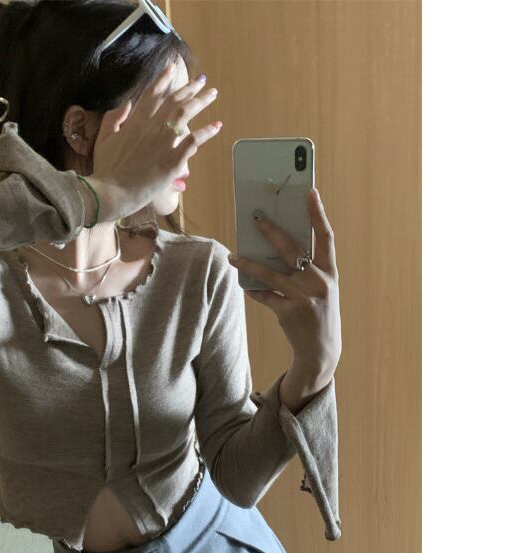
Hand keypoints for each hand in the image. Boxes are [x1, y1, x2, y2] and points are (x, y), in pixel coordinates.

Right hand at [88, 62, 221, 220]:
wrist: (109, 193)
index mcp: (134, 123)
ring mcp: (162, 143)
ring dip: (201, 101)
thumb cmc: (105, 171)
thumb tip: (127, 103)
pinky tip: (217, 125)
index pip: (152, 95)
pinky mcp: (172, 161)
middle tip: (201, 80)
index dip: (163, 79)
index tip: (172, 68)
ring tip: (212, 94)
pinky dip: (206, 132)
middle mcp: (150, 128)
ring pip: (184, 114)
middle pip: (173, 101)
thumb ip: (114, 118)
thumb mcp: (104, 140)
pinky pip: (193, 141)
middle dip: (189, 88)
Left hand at [227, 188, 341, 377]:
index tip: (310, 192)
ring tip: (233, 257)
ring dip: (248, 263)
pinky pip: (264, 296)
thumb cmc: (318, 312)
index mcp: (330, 272)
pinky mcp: (288, 312)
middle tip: (254, 217)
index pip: (325, 236)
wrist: (321, 350)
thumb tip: (276, 245)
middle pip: (291, 249)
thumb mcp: (321, 288)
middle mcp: (319, 282)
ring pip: (270, 273)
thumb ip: (306, 268)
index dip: (318, 213)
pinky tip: (245, 286)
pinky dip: (253, 290)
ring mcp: (303, 297)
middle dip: (271, 231)